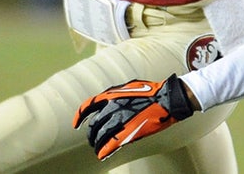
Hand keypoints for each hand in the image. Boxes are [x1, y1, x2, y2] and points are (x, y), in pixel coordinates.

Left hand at [73, 75, 195, 159]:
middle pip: (94, 125)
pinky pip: (111, 144)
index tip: (76, 124)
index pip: (88, 106)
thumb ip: (115, 96)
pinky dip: (105, 151)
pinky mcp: (129, 132)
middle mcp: (112, 108)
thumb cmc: (150, 92)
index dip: (79, 116)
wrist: (166, 100)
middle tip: (92, 140)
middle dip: (91, 135)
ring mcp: (120, 120)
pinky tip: (102, 155)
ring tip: (97, 149)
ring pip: (101, 136)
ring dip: (97, 144)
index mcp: (111, 95)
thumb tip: (107, 106)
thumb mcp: (128, 88)